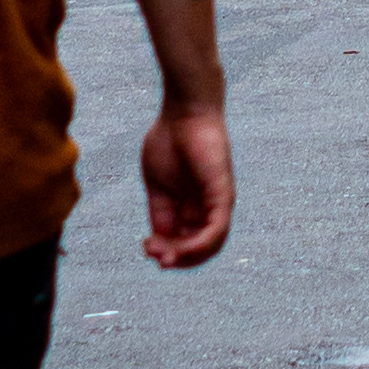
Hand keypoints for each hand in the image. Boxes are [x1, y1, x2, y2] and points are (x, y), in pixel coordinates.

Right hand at [140, 98, 234, 268]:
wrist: (182, 110)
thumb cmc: (168, 139)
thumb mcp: (158, 186)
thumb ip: (160, 214)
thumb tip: (158, 243)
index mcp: (192, 204)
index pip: (185, 240)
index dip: (166, 251)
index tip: (145, 247)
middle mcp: (208, 206)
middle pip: (198, 248)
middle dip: (175, 258)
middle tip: (153, 255)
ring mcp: (218, 200)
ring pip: (210, 245)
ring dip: (186, 258)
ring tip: (164, 257)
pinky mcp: (223, 194)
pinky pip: (216, 230)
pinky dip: (198, 246)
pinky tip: (177, 249)